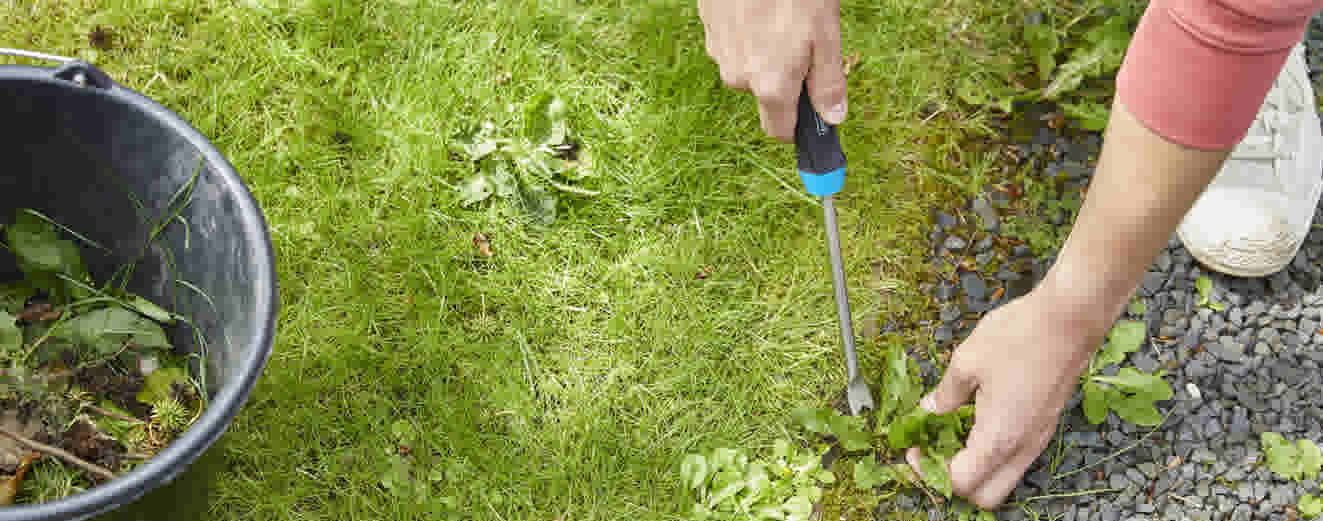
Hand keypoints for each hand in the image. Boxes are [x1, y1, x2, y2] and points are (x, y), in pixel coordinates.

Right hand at [697, 0, 847, 141]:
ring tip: (780, 16)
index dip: (799, 126)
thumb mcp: (826, 37)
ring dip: (764, 53)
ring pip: (747, 67)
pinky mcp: (708, 29)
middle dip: (783, 79)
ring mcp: (719, 52)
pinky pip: (732, 43)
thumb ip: (828, 84)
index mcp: (771, 85)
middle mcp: (739, 77)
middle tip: (803, 42)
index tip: (812, 113)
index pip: (780, 131)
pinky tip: (760, 7)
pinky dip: (747, 33)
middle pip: (765, 94)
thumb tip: (833, 118)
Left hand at [905, 287, 1107, 509]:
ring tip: (951, 435)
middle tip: (932, 450)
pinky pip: (1015, 459)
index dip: (930, 471)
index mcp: (999, 438)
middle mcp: (1022, 449)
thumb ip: (945, 394)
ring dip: (974, 468)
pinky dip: (991, 453)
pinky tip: (975, 421)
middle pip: (985, 496)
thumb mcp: (967, 361)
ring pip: (1002, 479)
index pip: (960, 483)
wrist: (1071, 319)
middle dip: (954, 481)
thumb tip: (929, 411)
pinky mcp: (1045, 427)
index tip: (914, 447)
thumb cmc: (1018, 336)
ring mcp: (1038, 440)